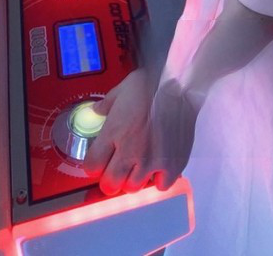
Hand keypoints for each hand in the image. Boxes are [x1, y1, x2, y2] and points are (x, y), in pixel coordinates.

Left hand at [85, 74, 199, 195]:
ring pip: (133, 188)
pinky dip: (159, 179)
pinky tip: (160, 167)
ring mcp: (151, 161)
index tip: (99, 161)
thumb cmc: (149, 83)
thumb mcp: (122, 88)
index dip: (94, 165)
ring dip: (134, 178)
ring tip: (139, 166)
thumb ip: (106, 104)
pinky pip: (161, 186)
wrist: (180, 84)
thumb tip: (96, 111)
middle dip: (110, 179)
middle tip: (117, 169)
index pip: (92, 166)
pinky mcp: (172, 164)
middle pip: (110, 185)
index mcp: (113, 132)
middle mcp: (129, 152)